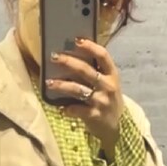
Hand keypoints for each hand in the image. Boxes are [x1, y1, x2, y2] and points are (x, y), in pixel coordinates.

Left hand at [45, 38, 123, 156]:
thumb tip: (73, 56)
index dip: (90, 46)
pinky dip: (67, 108)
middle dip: (68, 62)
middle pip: (86, 70)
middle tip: (54, 57)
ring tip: (49, 83)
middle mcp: (107, 85)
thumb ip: (96, 71)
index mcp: (112, 74)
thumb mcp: (108, 83)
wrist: (118, 125)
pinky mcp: (94, 115)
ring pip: (78, 90)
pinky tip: (61, 108)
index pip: (103, 56)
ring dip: (62, 85)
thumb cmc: (108, 99)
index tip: (76, 40)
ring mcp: (101, 101)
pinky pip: (77, 110)